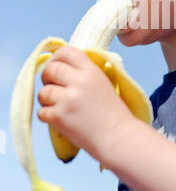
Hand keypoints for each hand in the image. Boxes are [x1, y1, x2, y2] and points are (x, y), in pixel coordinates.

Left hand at [37, 46, 134, 162]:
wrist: (118, 137)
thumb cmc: (113, 113)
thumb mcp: (103, 83)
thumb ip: (85, 73)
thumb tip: (62, 65)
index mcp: (91, 71)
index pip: (66, 52)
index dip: (57, 58)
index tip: (57, 65)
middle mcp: (78, 81)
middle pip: (50, 70)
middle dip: (48, 78)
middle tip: (54, 87)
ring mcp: (67, 99)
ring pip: (43, 92)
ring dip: (47, 99)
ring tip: (59, 106)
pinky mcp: (59, 117)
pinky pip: (42, 111)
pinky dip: (48, 116)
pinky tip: (60, 119)